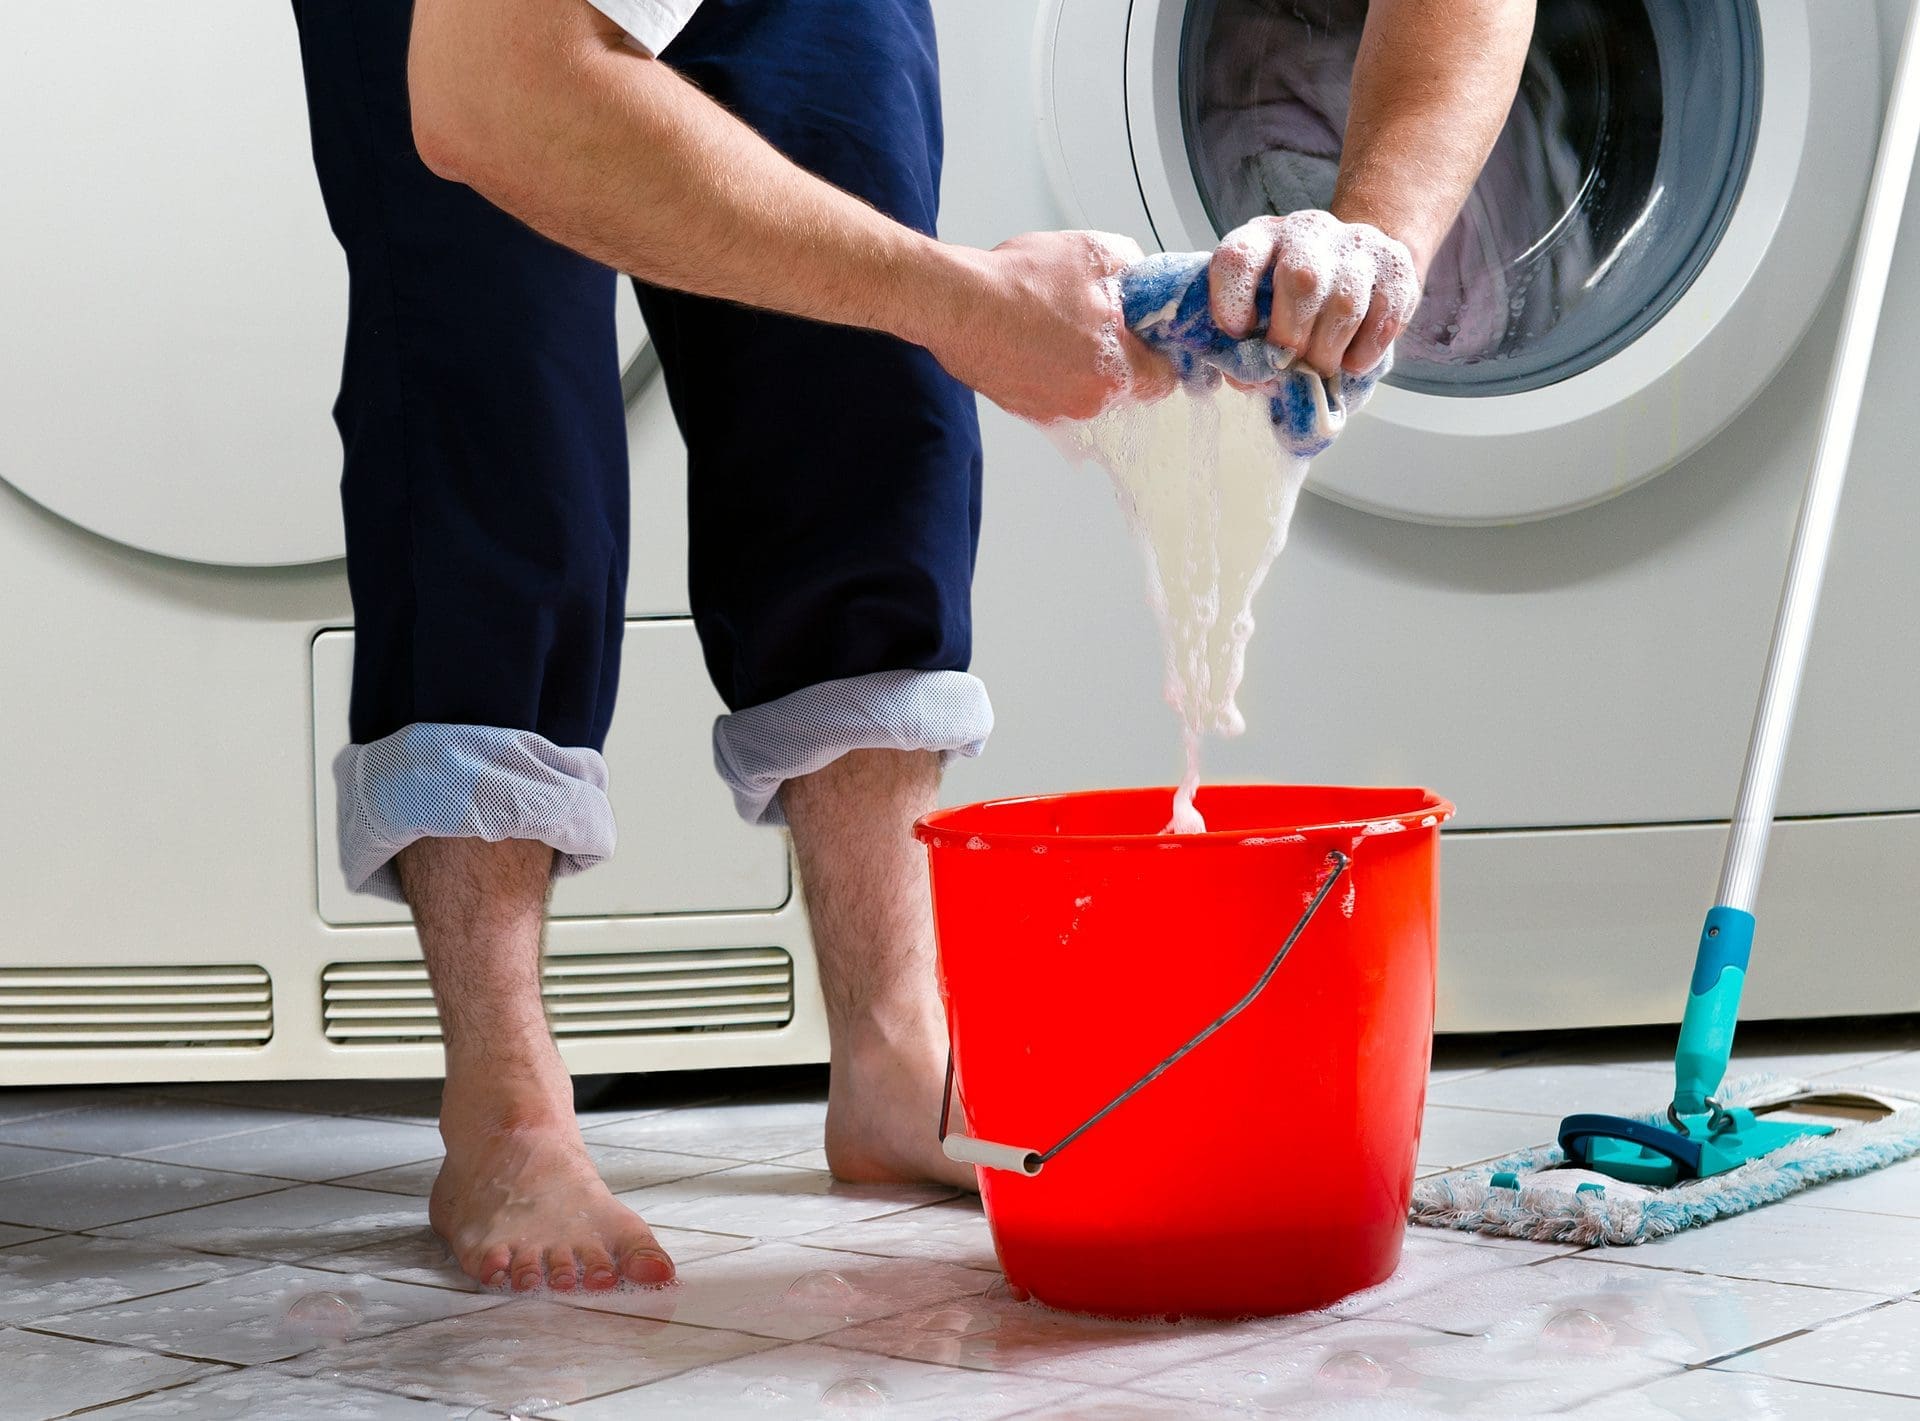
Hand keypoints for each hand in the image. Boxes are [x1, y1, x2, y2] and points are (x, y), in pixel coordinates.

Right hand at [925, 230, 1174, 422]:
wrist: (957, 302)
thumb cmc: (1020, 283)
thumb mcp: (1094, 254)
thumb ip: (1131, 269)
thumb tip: (1138, 278)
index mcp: (1117, 371)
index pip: (1165, 378)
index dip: (1163, 352)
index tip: (1154, 336)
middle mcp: (1087, 401)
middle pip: (1125, 384)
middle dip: (1120, 353)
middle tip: (1100, 317)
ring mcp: (1052, 409)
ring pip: (1086, 387)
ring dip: (1081, 361)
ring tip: (1057, 322)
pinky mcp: (1022, 407)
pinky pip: (1051, 389)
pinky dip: (1049, 368)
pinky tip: (1033, 336)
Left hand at [1209, 211, 1419, 378]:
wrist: (1357, 262)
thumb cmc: (1295, 296)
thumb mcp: (1261, 306)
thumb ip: (1247, 341)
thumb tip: (1250, 380)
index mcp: (1264, 237)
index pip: (1238, 256)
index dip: (1231, 302)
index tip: (1238, 334)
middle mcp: (1309, 231)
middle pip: (1300, 280)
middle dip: (1290, 338)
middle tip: (1287, 365)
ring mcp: (1357, 244)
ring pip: (1346, 304)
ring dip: (1328, 352)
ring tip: (1321, 369)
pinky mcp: (1396, 265)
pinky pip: (1386, 316)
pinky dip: (1365, 351)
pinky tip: (1352, 362)